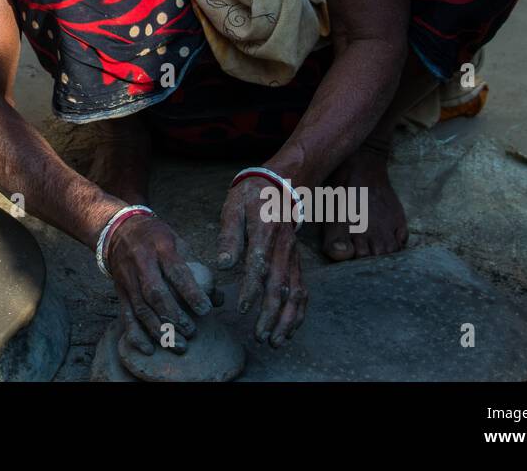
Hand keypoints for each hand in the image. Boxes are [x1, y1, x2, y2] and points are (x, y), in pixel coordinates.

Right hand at [106, 214, 221, 355]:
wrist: (118, 230)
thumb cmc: (156, 237)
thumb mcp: (177, 241)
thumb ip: (196, 267)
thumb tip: (218, 297)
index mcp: (160, 247)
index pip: (176, 271)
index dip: (191, 292)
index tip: (206, 310)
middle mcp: (141, 263)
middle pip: (155, 293)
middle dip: (174, 316)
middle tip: (192, 332)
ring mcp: (128, 278)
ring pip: (141, 308)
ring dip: (160, 330)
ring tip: (179, 345)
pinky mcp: (120, 291)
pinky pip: (126, 315)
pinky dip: (136, 334)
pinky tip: (149, 348)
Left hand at [216, 178, 306, 346]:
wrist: (280, 185)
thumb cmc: (250, 197)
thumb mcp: (233, 208)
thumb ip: (229, 236)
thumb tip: (223, 264)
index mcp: (265, 232)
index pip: (259, 265)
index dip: (251, 289)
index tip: (241, 309)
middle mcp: (283, 248)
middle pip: (280, 286)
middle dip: (270, 315)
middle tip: (259, 336)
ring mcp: (293, 257)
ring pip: (295, 293)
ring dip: (287, 320)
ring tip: (275, 341)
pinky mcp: (297, 263)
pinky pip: (303, 291)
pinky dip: (299, 313)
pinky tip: (290, 329)